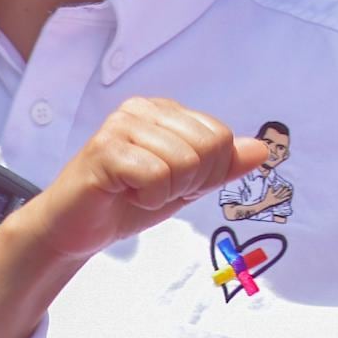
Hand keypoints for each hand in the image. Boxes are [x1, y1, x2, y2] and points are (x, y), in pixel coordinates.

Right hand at [9, 98, 268, 267]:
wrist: (75, 229)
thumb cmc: (126, 203)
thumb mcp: (186, 185)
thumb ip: (221, 166)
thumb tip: (262, 149)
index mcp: (165, 110)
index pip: (221, 137)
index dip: (206, 174)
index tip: (173, 184)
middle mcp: (143, 108)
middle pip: (209, 147)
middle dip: (188, 183)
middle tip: (153, 189)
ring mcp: (121, 125)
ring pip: (185, 163)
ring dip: (164, 193)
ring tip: (136, 191)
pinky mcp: (105, 149)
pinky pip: (157, 176)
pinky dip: (147, 199)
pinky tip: (124, 194)